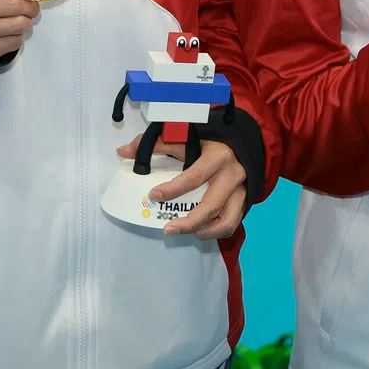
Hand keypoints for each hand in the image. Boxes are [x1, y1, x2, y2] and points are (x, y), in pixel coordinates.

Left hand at [115, 134, 246, 240]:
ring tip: (184, 231)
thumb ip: (156, 143)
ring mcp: (241, 190)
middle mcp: (232, 175)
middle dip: (188, 222)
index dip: (173, 189)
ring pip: (226, 221)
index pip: (195, 176)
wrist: (241, 143)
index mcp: (217, 157)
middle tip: (168, 229)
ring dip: (204, 231)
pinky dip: (215, 231)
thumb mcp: (186, 137)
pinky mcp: (245, 201)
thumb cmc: (209, 141)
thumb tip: (123, 151)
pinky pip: (232, 223)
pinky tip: (199, 230)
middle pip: (212, 206)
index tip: (153, 195)